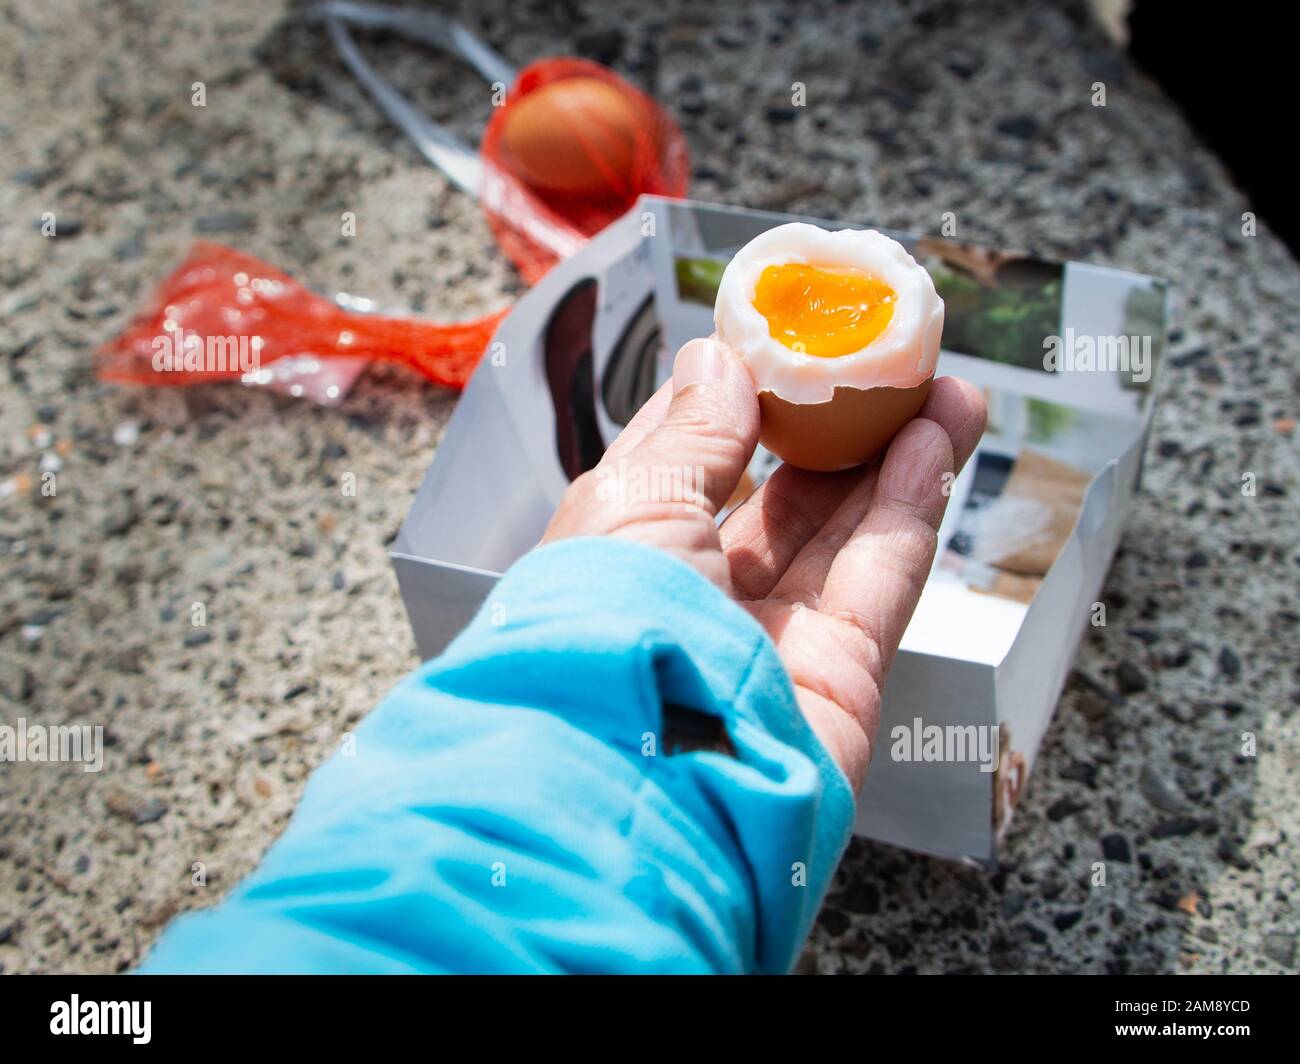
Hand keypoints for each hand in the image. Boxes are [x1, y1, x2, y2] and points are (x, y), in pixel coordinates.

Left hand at [542, 338, 986, 791]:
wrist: (638, 781)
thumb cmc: (605, 623)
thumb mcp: (635, 502)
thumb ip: (692, 433)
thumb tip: (719, 359)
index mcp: (626, 554)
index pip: (688, 462)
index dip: (738, 403)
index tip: (783, 347)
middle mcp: (698, 600)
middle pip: (780, 502)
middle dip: (834, 432)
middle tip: (885, 367)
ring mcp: (771, 645)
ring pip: (842, 536)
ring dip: (895, 460)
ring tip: (944, 388)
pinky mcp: (837, 683)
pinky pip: (879, 580)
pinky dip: (912, 511)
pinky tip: (937, 441)